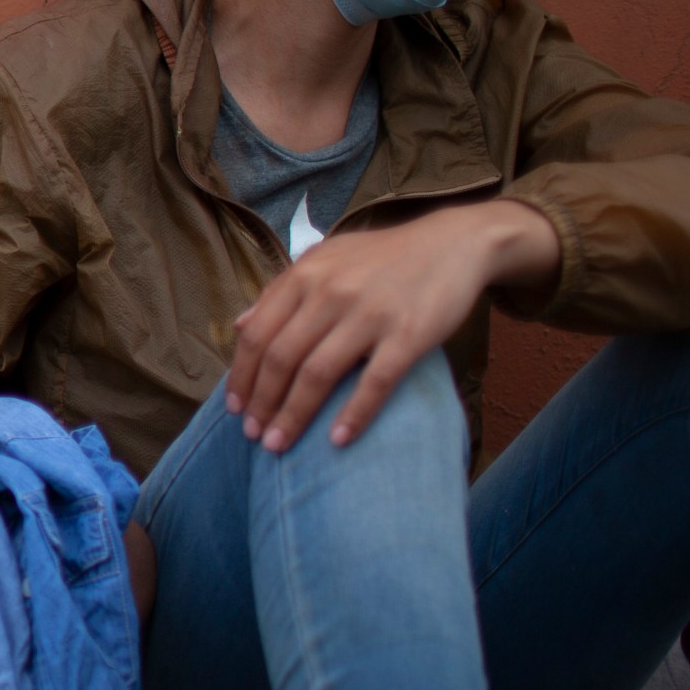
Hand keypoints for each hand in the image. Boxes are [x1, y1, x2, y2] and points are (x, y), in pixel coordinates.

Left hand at [226, 199, 558, 451]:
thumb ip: (282, 292)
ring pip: (318, 374)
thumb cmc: (383, 257)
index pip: (258, 334)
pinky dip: (353, 414)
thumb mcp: (325, 260)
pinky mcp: (408, 334)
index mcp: (304, 276)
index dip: (242, 376)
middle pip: (281, 358)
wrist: (454, 244)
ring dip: (293, 415)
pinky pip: (375, 382)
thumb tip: (239, 325)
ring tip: (279, 445)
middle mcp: (331, 293)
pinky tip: (337, 440)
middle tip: (254, 435)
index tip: (235, 409)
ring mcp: (370, 314)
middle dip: (262, 403)